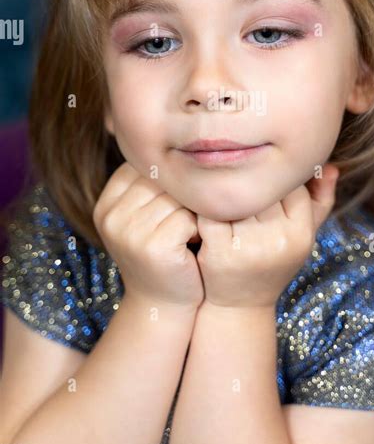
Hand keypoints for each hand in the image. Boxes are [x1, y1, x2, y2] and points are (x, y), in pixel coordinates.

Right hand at [93, 161, 203, 309]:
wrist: (163, 304)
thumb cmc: (161, 253)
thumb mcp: (143, 217)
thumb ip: (147, 184)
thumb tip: (174, 139)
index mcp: (105, 204)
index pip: (142, 167)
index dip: (167, 181)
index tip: (173, 204)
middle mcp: (111, 217)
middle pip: (160, 180)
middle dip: (181, 196)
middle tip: (188, 218)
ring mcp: (130, 232)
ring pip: (176, 198)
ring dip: (192, 212)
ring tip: (190, 231)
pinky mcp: (154, 247)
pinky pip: (186, 218)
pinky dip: (197, 229)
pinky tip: (193, 244)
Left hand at [194, 163, 338, 307]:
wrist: (241, 304)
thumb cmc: (275, 261)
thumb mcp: (303, 234)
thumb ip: (321, 200)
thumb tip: (329, 166)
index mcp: (301, 233)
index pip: (289, 186)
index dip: (275, 181)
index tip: (264, 184)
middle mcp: (279, 239)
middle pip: (262, 191)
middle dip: (250, 185)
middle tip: (239, 182)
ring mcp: (249, 246)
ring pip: (236, 198)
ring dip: (227, 193)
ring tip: (221, 191)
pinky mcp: (220, 251)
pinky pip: (210, 213)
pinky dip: (204, 207)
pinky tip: (203, 207)